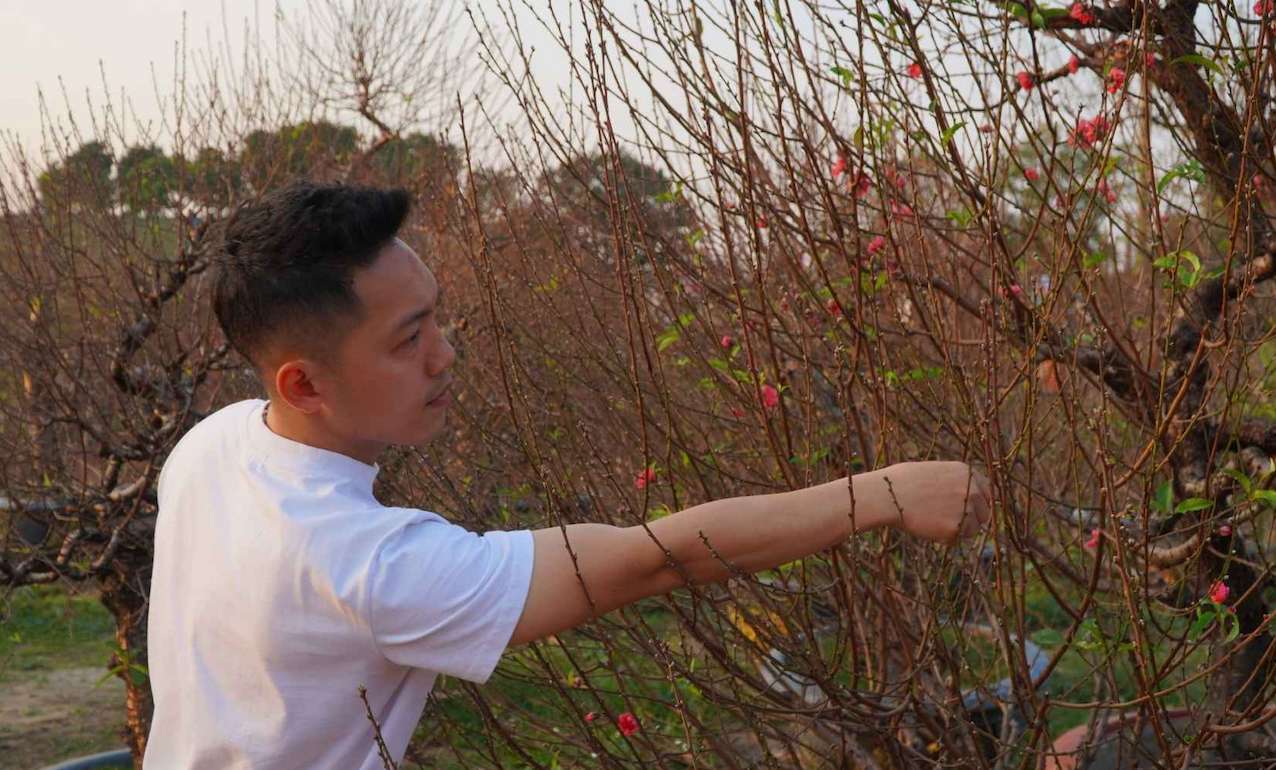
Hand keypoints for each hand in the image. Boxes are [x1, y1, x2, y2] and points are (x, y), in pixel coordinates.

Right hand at [873, 461, 992, 543]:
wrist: (887, 495)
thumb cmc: (901, 482)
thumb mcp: (934, 472)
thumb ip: (952, 483)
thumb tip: (961, 498)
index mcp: (966, 472)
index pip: (987, 492)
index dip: (978, 504)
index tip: (970, 512)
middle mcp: (972, 489)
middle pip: (984, 514)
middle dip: (970, 521)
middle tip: (949, 523)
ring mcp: (967, 508)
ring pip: (972, 529)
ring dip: (956, 530)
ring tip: (931, 523)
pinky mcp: (957, 527)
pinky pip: (957, 539)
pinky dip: (944, 539)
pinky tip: (927, 528)